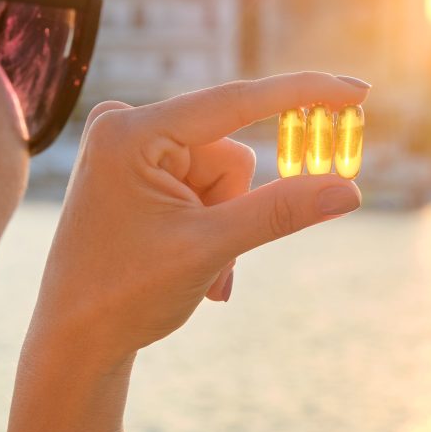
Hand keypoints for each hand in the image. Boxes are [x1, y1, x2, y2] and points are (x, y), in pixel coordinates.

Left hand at [27, 71, 369, 365]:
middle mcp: (126, 126)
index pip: (234, 102)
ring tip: (195, 269)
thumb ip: (280, 212)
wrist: (73, 341)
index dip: (302, 94)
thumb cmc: (126, 295)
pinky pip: (202, 186)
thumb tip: (348, 189)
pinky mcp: (137, 168)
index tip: (357, 90)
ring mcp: (130, 147)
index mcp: (131, 133)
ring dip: (223, 225)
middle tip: (215, 260)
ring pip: (223, 174)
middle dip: (234, 209)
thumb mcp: (211, 249)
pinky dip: (208, 225)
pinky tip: (184, 261)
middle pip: (230, 152)